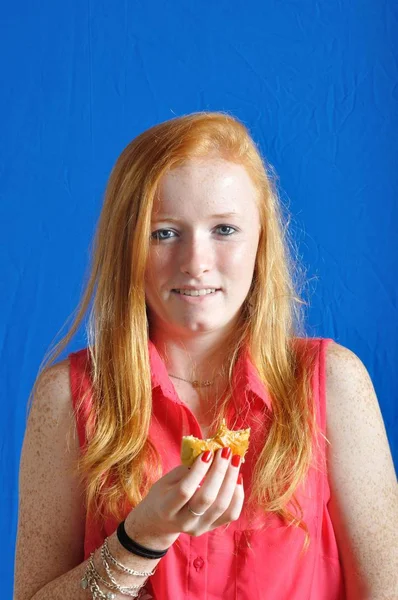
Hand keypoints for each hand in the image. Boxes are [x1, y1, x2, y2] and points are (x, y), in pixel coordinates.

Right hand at [125, 447, 243, 547]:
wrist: (161, 522)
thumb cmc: (163, 495)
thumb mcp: (166, 481)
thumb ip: (186, 470)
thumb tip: (209, 454)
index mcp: (166, 508)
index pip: (185, 490)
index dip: (198, 471)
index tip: (208, 452)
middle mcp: (184, 522)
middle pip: (207, 499)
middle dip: (219, 472)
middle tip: (226, 451)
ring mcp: (200, 527)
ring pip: (222, 506)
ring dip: (231, 480)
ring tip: (235, 460)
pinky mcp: (212, 528)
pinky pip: (231, 513)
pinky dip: (237, 494)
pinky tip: (237, 477)